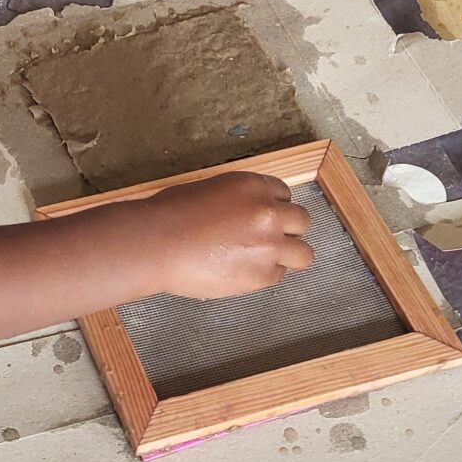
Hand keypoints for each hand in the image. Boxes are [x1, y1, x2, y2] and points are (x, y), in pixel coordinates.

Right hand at [145, 170, 313, 299]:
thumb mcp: (209, 191)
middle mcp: (268, 212)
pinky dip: (264, 275)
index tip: (264, 218)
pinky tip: (240, 272)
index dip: (275, 207)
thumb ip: (237, 200)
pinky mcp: (262, 274)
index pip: (284, 194)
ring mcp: (269, 245)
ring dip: (288, 256)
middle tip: (267, 240)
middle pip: (302, 221)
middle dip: (288, 230)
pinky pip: (278, 276)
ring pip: (304, 254)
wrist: (157, 244)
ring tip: (263, 260)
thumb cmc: (170, 214)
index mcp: (253, 185)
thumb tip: (242, 214)